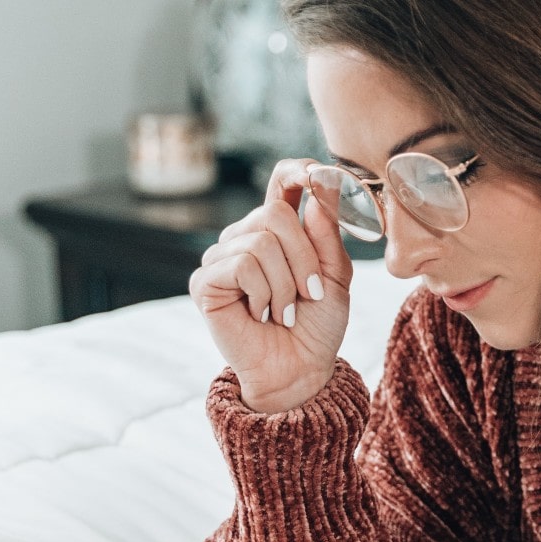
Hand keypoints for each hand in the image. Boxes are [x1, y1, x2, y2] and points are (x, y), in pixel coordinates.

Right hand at [189, 158, 353, 412]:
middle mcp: (245, 237)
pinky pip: (242, 264)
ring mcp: (222, 257)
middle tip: (310, 294)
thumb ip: (327, 234)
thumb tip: (317, 189)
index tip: (318, 173)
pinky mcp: (206, 281)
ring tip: (286, 311)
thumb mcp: (335, 276)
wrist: (300, 370)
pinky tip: (262, 314)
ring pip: (260, 241)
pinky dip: (264, 293)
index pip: (281, 183)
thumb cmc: (317, 325)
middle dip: (304, 258)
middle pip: (274, 213)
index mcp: (279, 231)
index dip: (297, 171)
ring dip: (285, 284)